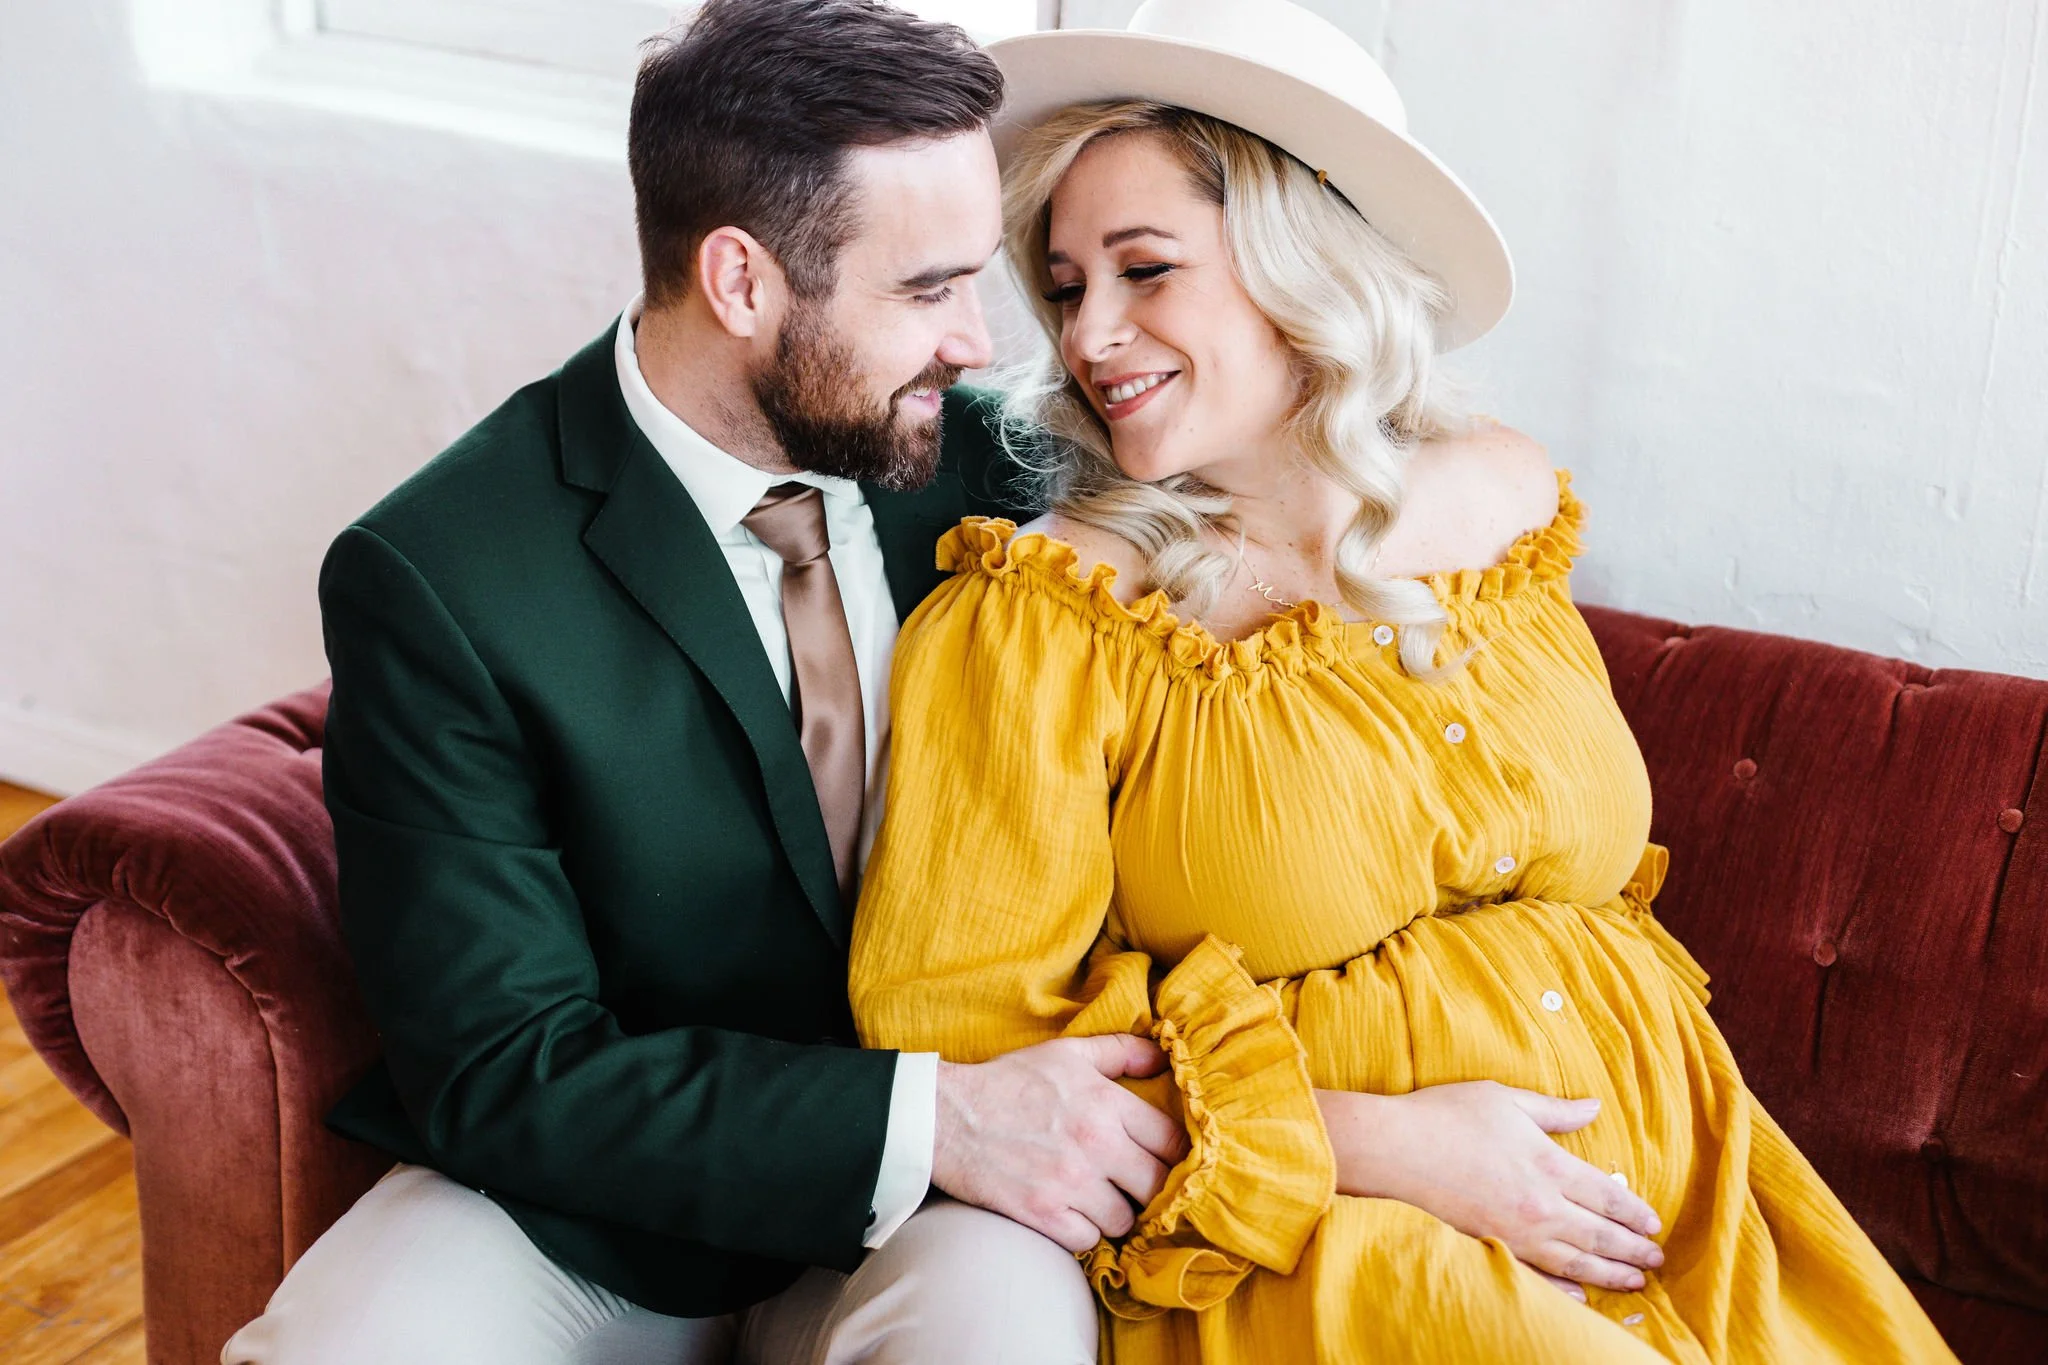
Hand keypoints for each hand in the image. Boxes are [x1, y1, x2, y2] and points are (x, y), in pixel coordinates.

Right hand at [931, 1035, 1190, 1253]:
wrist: (947, 1117)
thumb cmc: (1008, 1081)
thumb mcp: (1066, 1053)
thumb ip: (1121, 1052)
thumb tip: (1164, 1057)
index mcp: (1106, 1104)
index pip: (1173, 1142)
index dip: (1176, 1155)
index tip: (1165, 1160)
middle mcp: (1096, 1145)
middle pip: (1158, 1186)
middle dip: (1150, 1188)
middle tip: (1133, 1184)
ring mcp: (1070, 1183)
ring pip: (1125, 1219)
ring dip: (1114, 1212)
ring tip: (1097, 1198)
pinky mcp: (1043, 1214)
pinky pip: (1088, 1239)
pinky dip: (1082, 1231)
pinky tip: (1068, 1212)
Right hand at [1317, 1081, 1664, 1294]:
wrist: (1393, 1149)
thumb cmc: (1446, 1115)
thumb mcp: (1504, 1099)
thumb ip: (1555, 1110)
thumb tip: (1595, 1106)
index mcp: (1548, 1164)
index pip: (1607, 1195)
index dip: (1634, 1212)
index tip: (1653, 1224)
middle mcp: (1540, 1205)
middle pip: (1599, 1234)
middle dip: (1633, 1250)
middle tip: (1657, 1260)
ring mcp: (1515, 1233)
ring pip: (1576, 1262)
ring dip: (1610, 1274)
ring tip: (1635, 1283)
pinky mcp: (1489, 1247)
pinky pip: (1537, 1276)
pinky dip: (1563, 1291)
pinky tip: (1581, 1297)